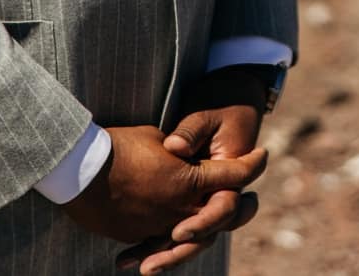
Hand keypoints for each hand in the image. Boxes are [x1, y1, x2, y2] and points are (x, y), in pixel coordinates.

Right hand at [58, 124, 265, 272]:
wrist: (77, 168)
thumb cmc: (118, 144)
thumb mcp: (156, 137)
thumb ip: (179, 148)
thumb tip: (183, 152)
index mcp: (188, 180)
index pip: (232, 175)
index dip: (250, 165)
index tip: (263, 155)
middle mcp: (179, 208)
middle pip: (218, 214)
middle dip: (238, 207)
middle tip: (251, 200)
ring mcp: (157, 225)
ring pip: (190, 234)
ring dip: (206, 228)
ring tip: (224, 219)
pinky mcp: (136, 234)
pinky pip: (160, 237)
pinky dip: (169, 235)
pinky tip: (172, 233)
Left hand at [114, 69, 271, 271]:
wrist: (231, 100)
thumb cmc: (221, 106)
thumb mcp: (207, 115)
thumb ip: (191, 133)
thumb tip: (173, 148)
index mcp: (232, 176)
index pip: (222, 208)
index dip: (202, 222)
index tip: (178, 232)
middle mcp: (220, 193)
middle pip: (205, 233)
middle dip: (177, 251)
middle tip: (152, 264)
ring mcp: (203, 200)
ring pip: (187, 238)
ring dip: (162, 254)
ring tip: (135, 265)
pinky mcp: (186, 201)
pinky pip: (172, 230)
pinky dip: (152, 244)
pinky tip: (126, 257)